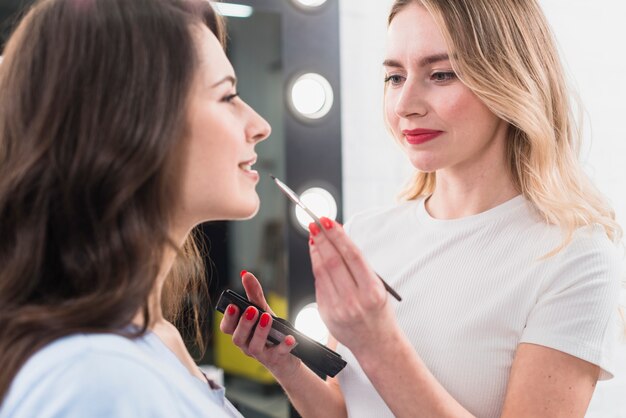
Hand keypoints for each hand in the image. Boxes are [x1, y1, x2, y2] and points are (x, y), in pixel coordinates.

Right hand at [219, 272, 300, 379]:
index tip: (233, 306)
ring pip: (254, 346)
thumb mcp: (263, 311)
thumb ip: (254, 294)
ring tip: (267, 317)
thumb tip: (245, 274)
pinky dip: (284, 345)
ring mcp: (261, 353)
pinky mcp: (276, 358)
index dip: (228, 318)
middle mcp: (246, 345)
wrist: (286, 356)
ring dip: (260, 331)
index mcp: (240, 332)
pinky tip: (290, 337)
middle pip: (238, 338)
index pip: (227, 328)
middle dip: (244, 323)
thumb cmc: (270, 331)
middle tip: (252, 309)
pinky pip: (279, 353)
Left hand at [308, 217, 398, 354]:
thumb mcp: (378, 287)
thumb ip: (358, 266)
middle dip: (322, 239)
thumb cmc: (378, 311)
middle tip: (315, 223)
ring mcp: (338, 309)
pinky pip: (319, 285)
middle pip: (333, 261)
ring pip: (321, 272)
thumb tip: (338, 238)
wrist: (376, 344)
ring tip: (313, 235)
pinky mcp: (326, 314)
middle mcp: (355, 300)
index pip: (351, 256)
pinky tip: (316, 255)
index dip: (337, 235)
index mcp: (372, 291)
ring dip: (316, 250)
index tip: (328, 220)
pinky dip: (316, 267)